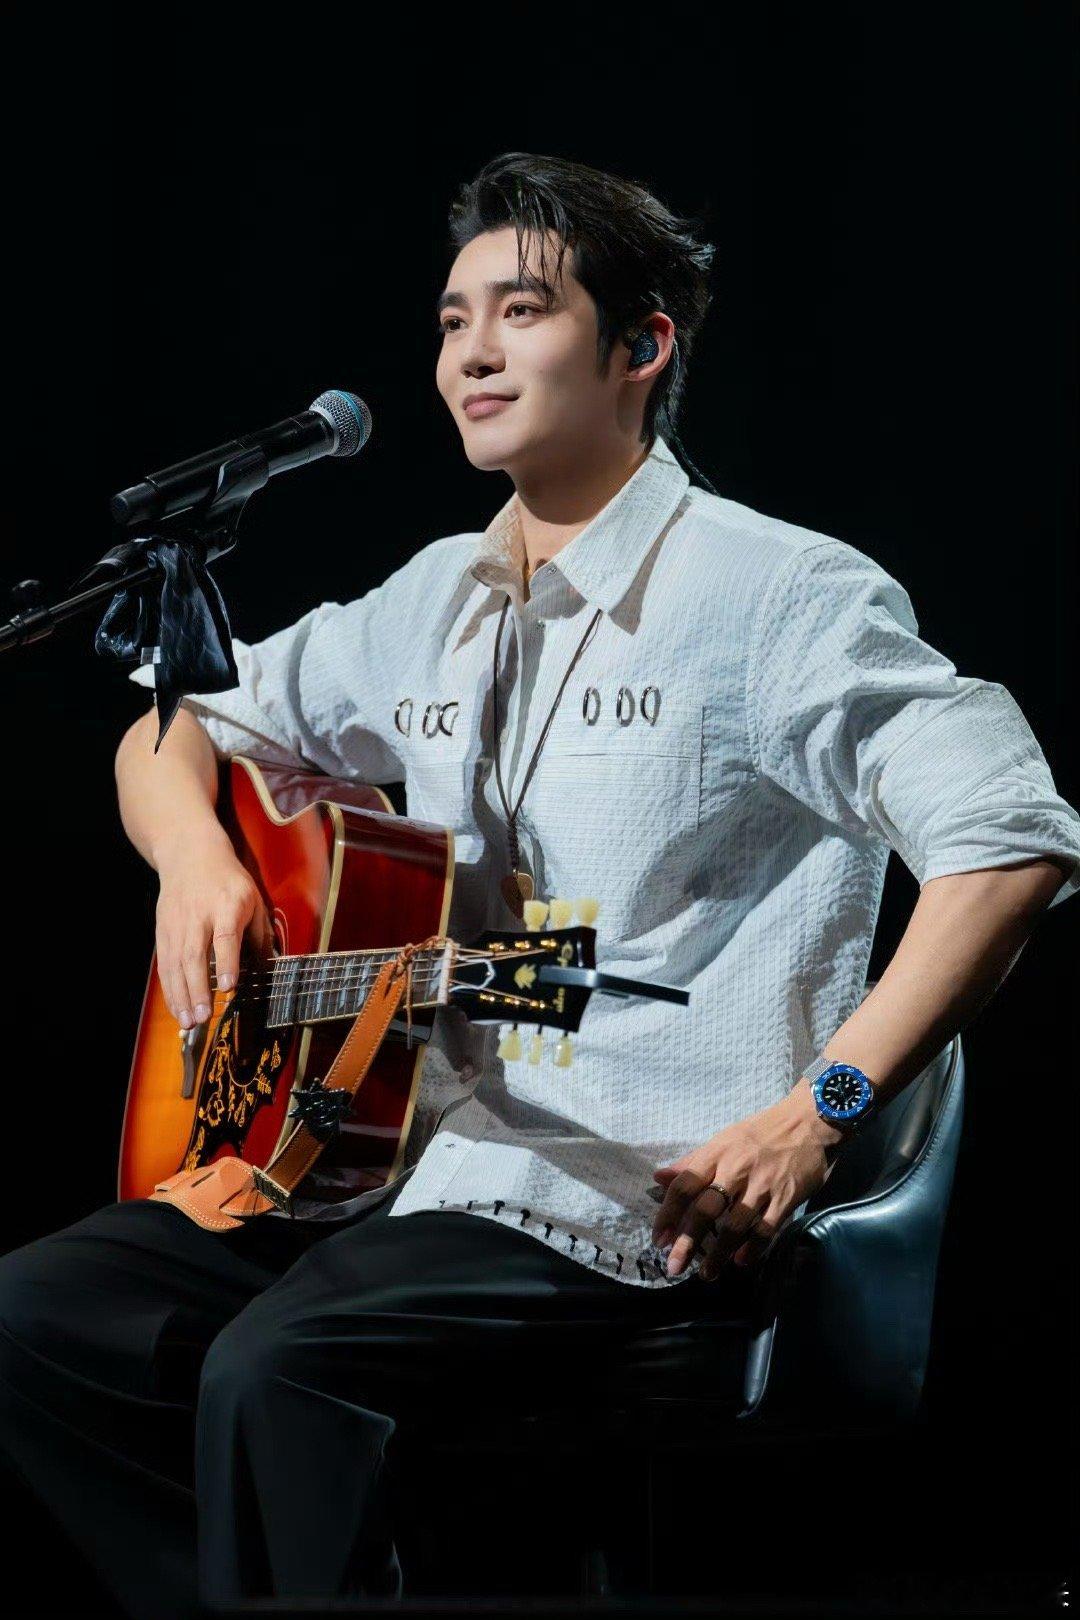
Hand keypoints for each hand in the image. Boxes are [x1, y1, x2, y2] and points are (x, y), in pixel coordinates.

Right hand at [154, 832, 273, 1028]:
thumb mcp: (254, 899)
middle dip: (198, 988)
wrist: (189, 854)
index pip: (225, 937)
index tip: (229, 986)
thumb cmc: (229, 880)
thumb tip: (269, 968)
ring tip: (189, 1022)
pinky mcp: (163, 931)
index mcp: (227, 905)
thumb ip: (260, 934)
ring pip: (176, 963)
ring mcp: (177, 924)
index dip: (226, 962)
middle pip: (195, 955)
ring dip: (181, 995)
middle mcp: (199, 916)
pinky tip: (177, 1008)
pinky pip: (165, 964)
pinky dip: (169, 988)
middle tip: (203, 1016)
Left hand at [650, 1086, 841, 1278]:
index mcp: (717, 1154)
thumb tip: (658, 1177)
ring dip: (718, 1253)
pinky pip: (766, 1229)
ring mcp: (762, 1185)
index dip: (668, 1213)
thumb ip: (692, 1162)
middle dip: (687, 1241)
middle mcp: (736, 1170)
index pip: (685, 1185)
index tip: (658, 1238)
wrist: (809, 1121)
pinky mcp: (786, 1198)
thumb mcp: (723, 1140)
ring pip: (735, 1225)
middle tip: (674, 1266)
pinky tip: (741, 1261)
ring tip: (706, 1273)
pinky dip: (752, 1248)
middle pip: (706, 1209)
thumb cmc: (761, 1132)